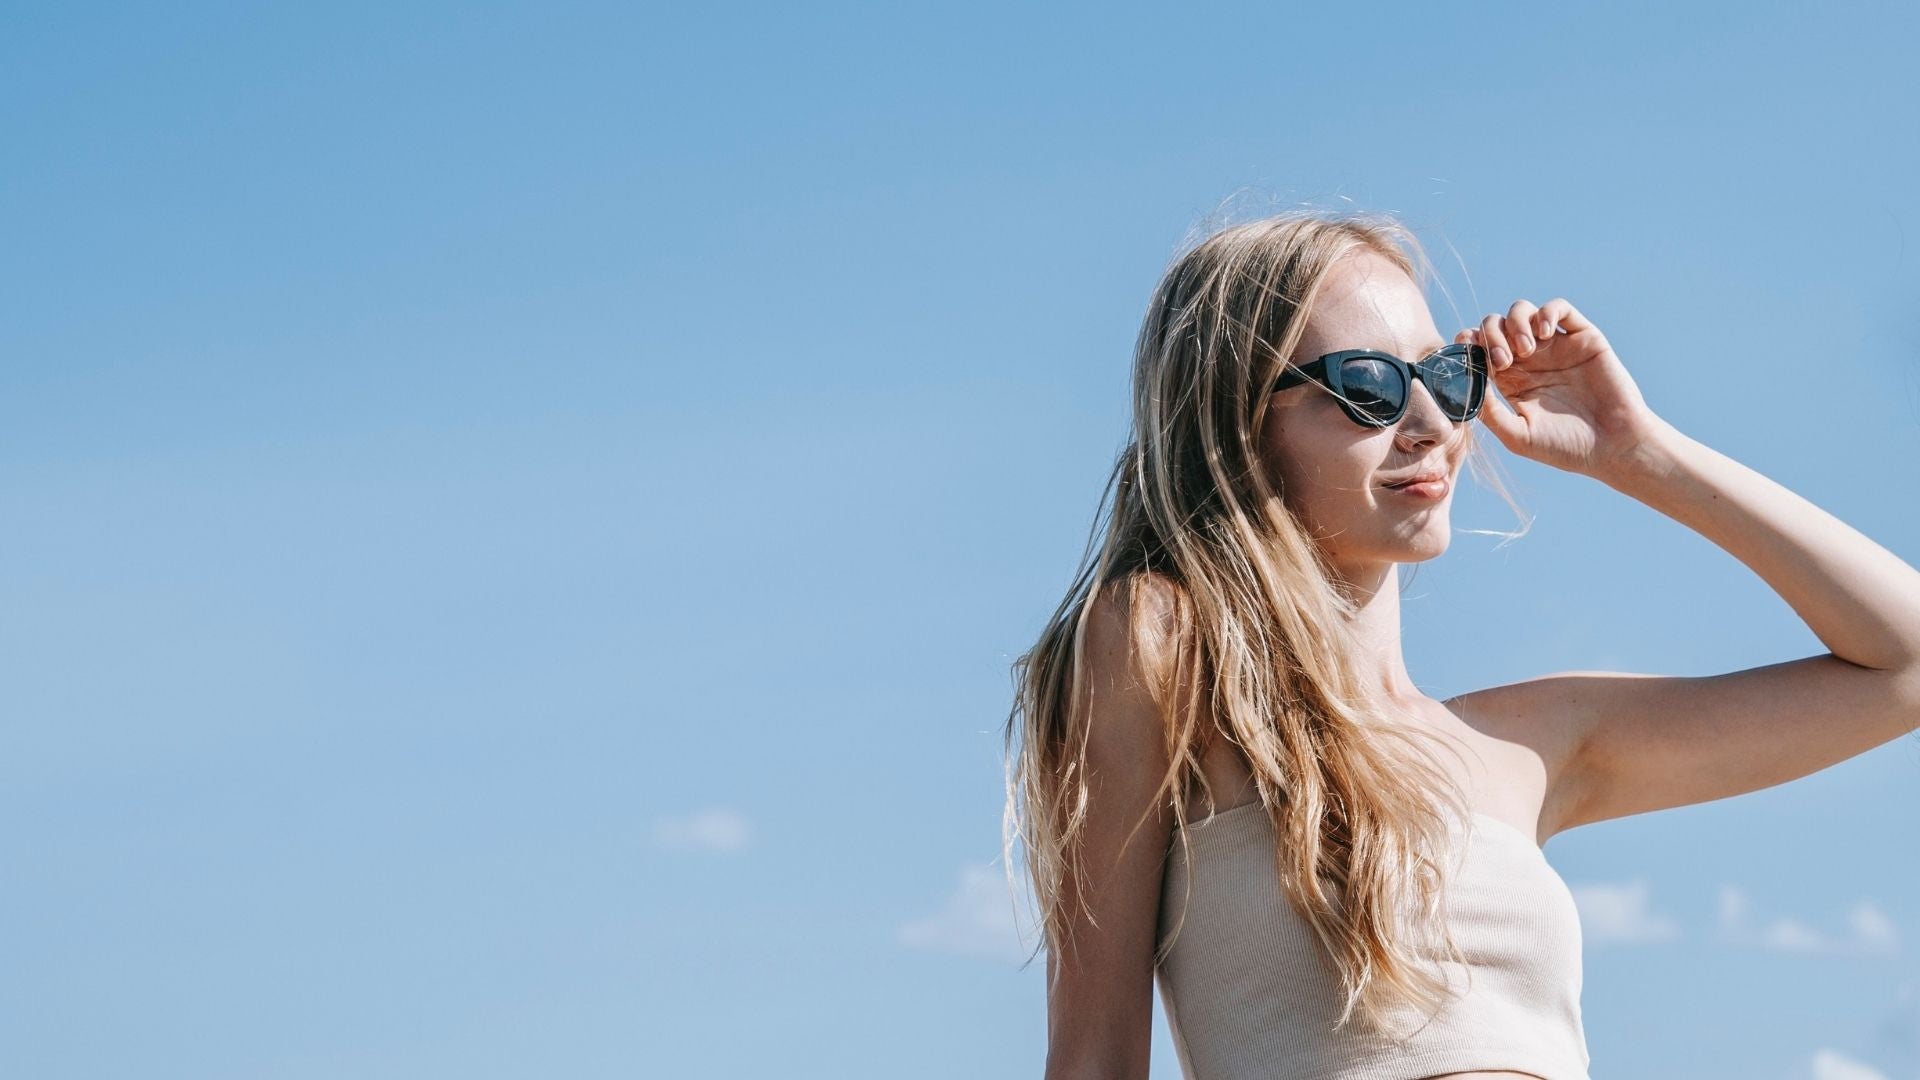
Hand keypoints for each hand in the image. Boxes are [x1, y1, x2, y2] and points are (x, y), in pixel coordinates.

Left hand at [1458, 298, 1668, 479]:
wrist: (1614, 445)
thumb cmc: (1566, 447)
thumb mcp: (1517, 436)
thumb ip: (1489, 411)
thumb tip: (1465, 383)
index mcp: (1510, 381)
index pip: (1479, 349)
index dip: (1468, 343)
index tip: (1466, 349)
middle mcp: (1530, 360)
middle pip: (1496, 325)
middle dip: (1491, 336)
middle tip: (1503, 362)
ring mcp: (1556, 346)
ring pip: (1522, 311)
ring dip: (1514, 323)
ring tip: (1525, 351)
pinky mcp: (1582, 337)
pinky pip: (1559, 308)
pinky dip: (1546, 312)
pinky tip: (1544, 333)